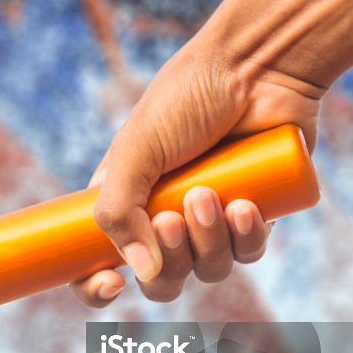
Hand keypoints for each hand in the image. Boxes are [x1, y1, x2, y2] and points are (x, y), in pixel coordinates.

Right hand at [71, 38, 322, 306]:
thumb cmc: (187, 98)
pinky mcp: (255, 215)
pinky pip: (248, 253)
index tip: (110, 283)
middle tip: (171, 218)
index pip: (96, 264)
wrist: (257, 66)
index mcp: (123, 202)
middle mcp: (164, 218)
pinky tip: (247, 204)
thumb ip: (120, 212)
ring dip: (207, 242)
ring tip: (211, 194)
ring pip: (207, 270)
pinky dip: (246, 237)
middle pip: (160, 280)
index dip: (95, 286)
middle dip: (167, 260)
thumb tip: (143, 275)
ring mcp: (211, 220)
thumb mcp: (135, 150)